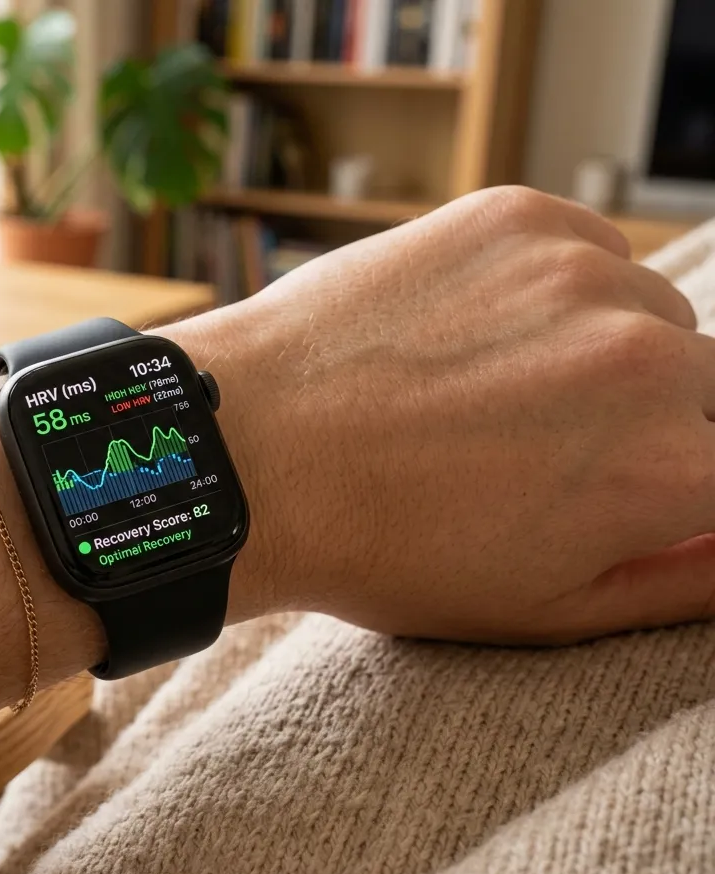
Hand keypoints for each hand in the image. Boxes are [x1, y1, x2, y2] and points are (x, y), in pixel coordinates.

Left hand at [196, 186, 714, 643]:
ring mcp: (579, 274)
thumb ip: (685, 579)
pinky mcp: (515, 218)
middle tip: (533, 446)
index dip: (669, 478)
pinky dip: (550, 287)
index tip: (604, 480)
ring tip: (488, 389)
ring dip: (598, 345)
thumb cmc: (381, 546)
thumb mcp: (543, 610)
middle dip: (641, 419)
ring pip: (644, 309)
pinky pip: (584, 248)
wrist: (250, 453)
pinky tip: (469, 332)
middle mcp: (650, 359)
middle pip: (702, 382)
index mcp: (672, 468)